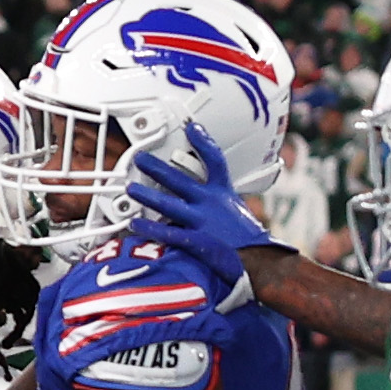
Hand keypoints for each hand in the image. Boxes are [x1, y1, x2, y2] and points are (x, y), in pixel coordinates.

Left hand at [125, 119, 274, 298]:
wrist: (260, 261)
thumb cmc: (248, 239)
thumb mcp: (237, 210)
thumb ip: (219, 200)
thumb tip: (204, 197)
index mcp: (223, 193)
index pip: (214, 160)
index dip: (203, 142)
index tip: (191, 128)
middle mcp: (211, 203)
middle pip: (180, 180)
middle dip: (157, 168)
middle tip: (140, 158)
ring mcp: (202, 221)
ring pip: (169, 205)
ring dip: (147, 195)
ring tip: (130, 188)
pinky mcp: (196, 241)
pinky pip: (168, 233)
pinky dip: (150, 228)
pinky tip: (135, 223)